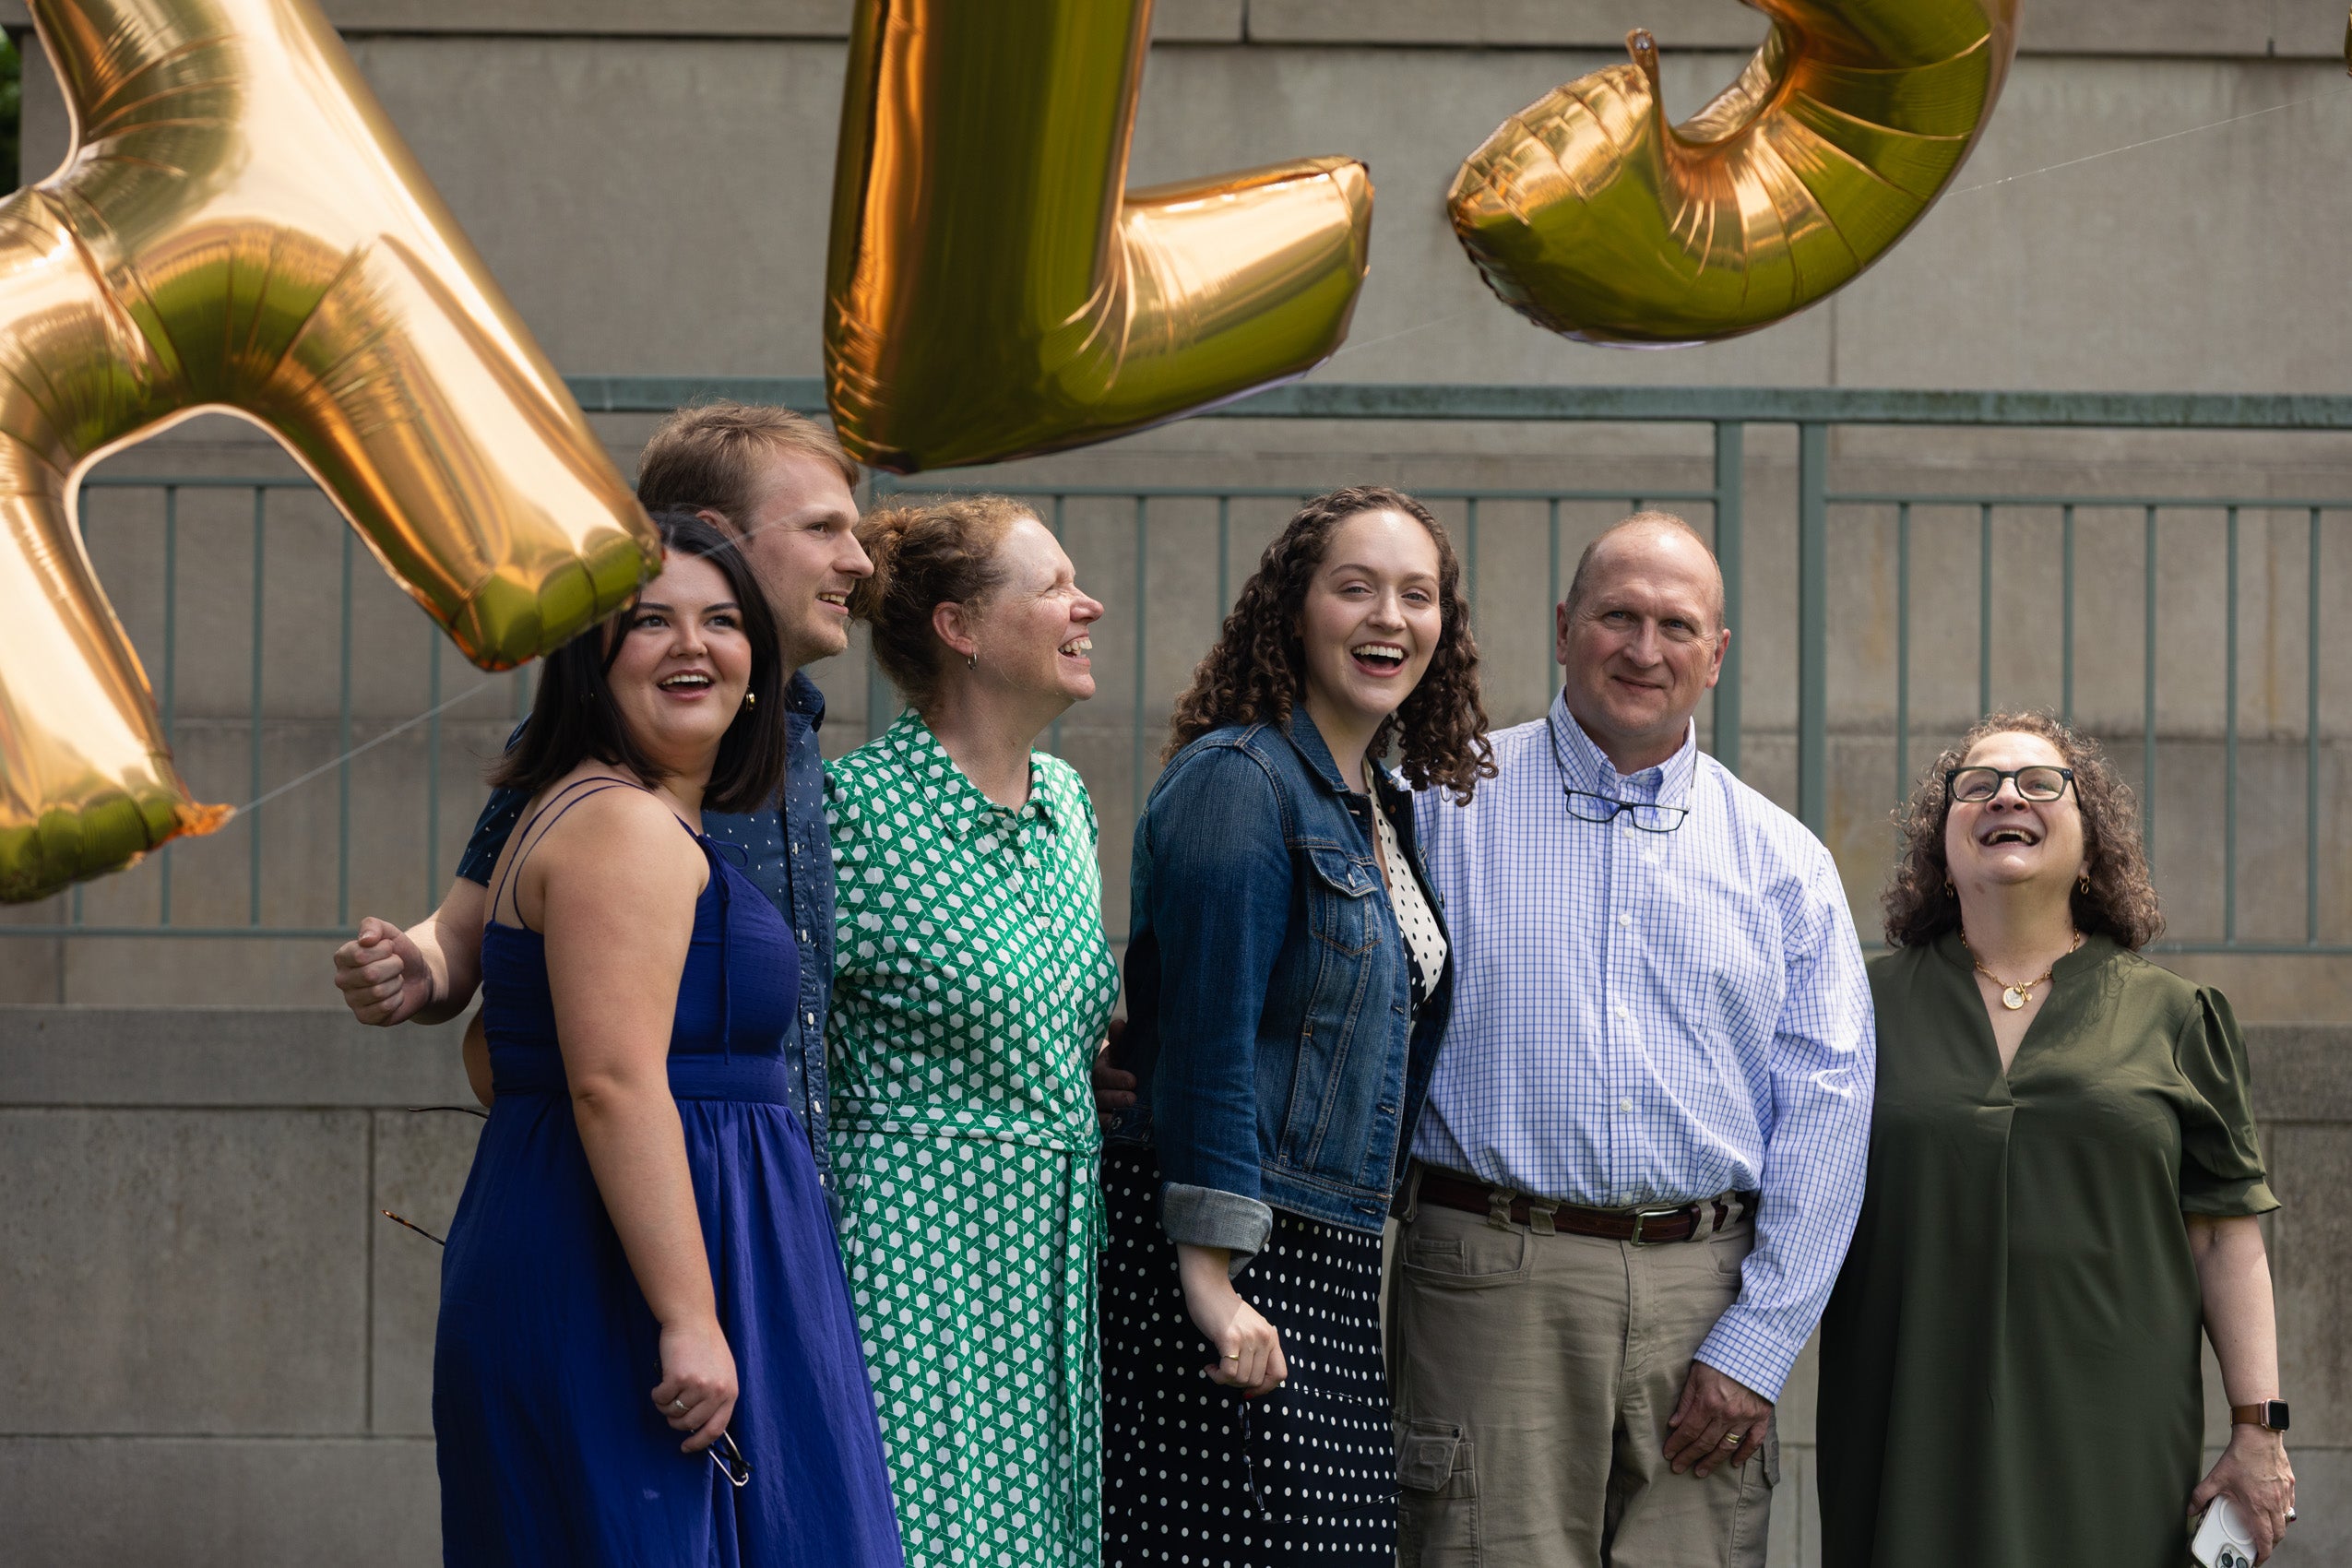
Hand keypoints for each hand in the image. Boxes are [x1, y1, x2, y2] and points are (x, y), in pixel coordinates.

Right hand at [333, 916, 432, 1025]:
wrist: (418, 976)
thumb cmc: (400, 953)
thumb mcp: (390, 933)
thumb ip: (373, 926)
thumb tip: (365, 940)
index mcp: (342, 957)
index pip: (360, 955)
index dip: (384, 950)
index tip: (390, 948)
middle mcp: (342, 980)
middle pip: (370, 975)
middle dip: (393, 967)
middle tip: (396, 966)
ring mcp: (351, 1000)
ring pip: (378, 992)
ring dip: (396, 983)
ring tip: (395, 979)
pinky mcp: (364, 1017)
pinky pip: (384, 1008)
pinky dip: (398, 999)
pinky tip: (395, 995)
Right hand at [650, 1315, 738, 1453]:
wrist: (692, 1320)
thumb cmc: (706, 1345)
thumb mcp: (723, 1373)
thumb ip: (717, 1397)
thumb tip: (702, 1425)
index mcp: (730, 1392)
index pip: (716, 1429)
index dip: (699, 1442)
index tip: (686, 1446)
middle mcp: (716, 1391)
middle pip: (689, 1424)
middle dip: (676, 1421)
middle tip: (671, 1410)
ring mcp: (697, 1386)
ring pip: (673, 1413)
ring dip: (665, 1406)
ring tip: (667, 1390)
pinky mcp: (678, 1379)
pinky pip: (661, 1399)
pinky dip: (657, 1394)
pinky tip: (661, 1382)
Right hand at [1091, 1020, 1135, 1125]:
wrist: (1109, 1086)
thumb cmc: (1114, 1066)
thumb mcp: (1116, 1053)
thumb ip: (1119, 1041)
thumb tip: (1118, 1024)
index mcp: (1094, 1070)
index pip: (1101, 1075)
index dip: (1115, 1078)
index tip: (1133, 1080)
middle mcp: (1088, 1090)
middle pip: (1098, 1096)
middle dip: (1115, 1098)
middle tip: (1132, 1098)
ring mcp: (1090, 1108)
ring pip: (1097, 1113)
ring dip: (1113, 1114)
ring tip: (1130, 1113)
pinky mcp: (1094, 1123)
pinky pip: (1098, 1128)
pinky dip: (1108, 1128)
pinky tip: (1119, 1128)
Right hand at [1177, 1246, 1285, 1397]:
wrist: (1209, 1289)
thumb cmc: (1226, 1312)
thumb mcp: (1251, 1329)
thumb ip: (1257, 1350)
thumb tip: (1253, 1385)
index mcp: (1272, 1336)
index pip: (1280, 1374)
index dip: (1265, 1389)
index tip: (1248, 1391)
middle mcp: (1264, 1337)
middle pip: (1257, 1380)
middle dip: (1239, 1384)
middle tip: (1225, 1374)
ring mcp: (1248, 1337)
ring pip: (1242, 1379)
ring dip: (1226, 1380)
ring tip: (1216, 1368)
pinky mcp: (1230, 1338)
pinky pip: (1228, 1373)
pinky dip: (1217, 1376)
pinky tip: (1210, 1367)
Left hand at [1664, 1361, 1772, 1477]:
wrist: (1755, 1349)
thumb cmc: (1721, 1358)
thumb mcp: (1697, 1374)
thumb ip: (1686, 1401)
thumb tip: (1674, 1424)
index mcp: (1708, 1402)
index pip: (1688, 1431)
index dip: (1677, 1444)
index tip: (1668, 1454)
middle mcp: (1726, 1414)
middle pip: (1704, 1443)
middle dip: (1689, 1457)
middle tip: (1678, 1468)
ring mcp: (1745, 1418)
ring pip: (1726, 1447)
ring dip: (1712, 1461)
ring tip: (1700, 1471)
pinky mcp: (1761, 1417)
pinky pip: (1753, 1442)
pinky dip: (1743, 1454)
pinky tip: (1733, 1463)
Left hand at [2192, 1426, 2294, 1562]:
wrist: (2258, 1436)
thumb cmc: (2239, 1456)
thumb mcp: (2216, 1477)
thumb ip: (2201, 1496)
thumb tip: (2191, 1509)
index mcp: (2257, 1505)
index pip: (2264, 1538)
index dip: (2262, 1553)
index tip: (2258, 1559)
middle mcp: (2274, 1503)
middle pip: (2278, 1534)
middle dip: (2270, 1544)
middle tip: (2260, 1546)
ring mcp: (2284, 1494)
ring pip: (2286, 1520)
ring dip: (2277, 1528)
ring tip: (2265, 1528)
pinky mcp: (2289, 1485)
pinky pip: (2290, 1505)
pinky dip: (2283, 1512)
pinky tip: (2272, 1508)